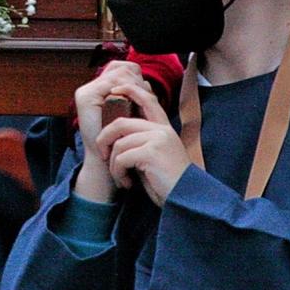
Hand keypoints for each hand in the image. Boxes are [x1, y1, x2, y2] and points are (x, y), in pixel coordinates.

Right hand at [70, 62, 151, 202]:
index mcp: (100, 90)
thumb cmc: (121, 141)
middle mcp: (91, 87)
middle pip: (122, 67)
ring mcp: (86, 91)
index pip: (123, 68)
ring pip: (119, 73)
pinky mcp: (86, 97)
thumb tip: (146, 82)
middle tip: (143, 99)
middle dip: (138, 80)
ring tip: (137, 103)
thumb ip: (135, 97)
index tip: (145, 94)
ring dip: (134, 86)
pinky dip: (125, 91)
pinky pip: (111, 84)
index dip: (137, 77)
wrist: (107, 162)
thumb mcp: (130, 114)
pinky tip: (130, 103)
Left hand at [92, 83, 186, 205]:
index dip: (130, 90)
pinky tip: (127, 182)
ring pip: (119, 144)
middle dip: (105, 139)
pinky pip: (122, 158)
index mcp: (163, 129)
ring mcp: (157, 139)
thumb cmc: (168, 182)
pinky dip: (118, 172)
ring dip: (113, 164)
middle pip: (121, 123)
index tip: (114, 89)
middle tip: (103, 155)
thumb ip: (140, 143)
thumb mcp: (154, 157)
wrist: (186, 199)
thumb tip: (115, 138)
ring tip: (121, 177)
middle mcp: (161, 130)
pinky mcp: (151, 152)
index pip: (148, 100)